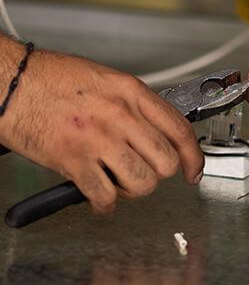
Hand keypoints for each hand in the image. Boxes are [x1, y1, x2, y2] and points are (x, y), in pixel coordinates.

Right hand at [0, 46, 203, 214]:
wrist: (10, 83)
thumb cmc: (51, 79)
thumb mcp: (106, 80)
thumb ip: (134, 105)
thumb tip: (156, 130)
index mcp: (131, 92)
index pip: (179, 129)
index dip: (193, 156)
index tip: (194, 170)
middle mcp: (120, 115)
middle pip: (165, 161)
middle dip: (158, 174)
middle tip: (144, 172)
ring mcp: (98, 139)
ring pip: (142, 182)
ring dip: (133, 190)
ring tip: (119, 183)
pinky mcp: (74, 161)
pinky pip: (105, 196)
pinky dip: (105, 205)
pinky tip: (99, 198)